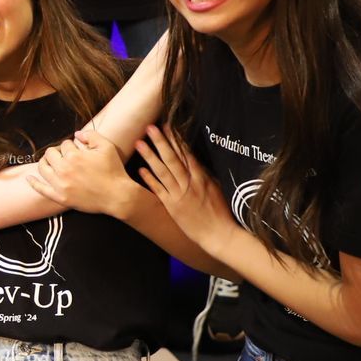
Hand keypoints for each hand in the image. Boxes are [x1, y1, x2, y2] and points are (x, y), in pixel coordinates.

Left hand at [27, 130, 136, 216]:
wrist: (117, 196)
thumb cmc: (113, 171)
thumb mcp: (107, 147)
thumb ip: (91, 135)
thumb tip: (76, 134)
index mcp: (74, 156)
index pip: (64, 144)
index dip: (71, 145)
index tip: (77, 150)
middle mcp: (64, 169)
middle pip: (50, 154)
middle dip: (57, 152)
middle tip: (64, 156)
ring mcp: (60, 184)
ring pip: (42, 168)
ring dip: (45, 162)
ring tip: (49, 162)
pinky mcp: (60, 197)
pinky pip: (41, 189)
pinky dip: (33, 183)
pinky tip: (29, 178)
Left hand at [135, 126, 239, 251]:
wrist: (219, 234)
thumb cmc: (221, 212)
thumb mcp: (216, 189)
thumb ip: (206, 175)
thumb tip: (198, 162)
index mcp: (202, 177)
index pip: (187, 153)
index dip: (177, 139)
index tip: (169, 126)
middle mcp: (190, 183)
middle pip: (173, 158)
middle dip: (161, 141)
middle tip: (150, 127)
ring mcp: (180, 194)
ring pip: (162, 171)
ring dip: (150, 156)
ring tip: (139, 143)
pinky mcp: (172, 206)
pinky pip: (159, 190)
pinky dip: (149, 179)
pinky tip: (140, 169)